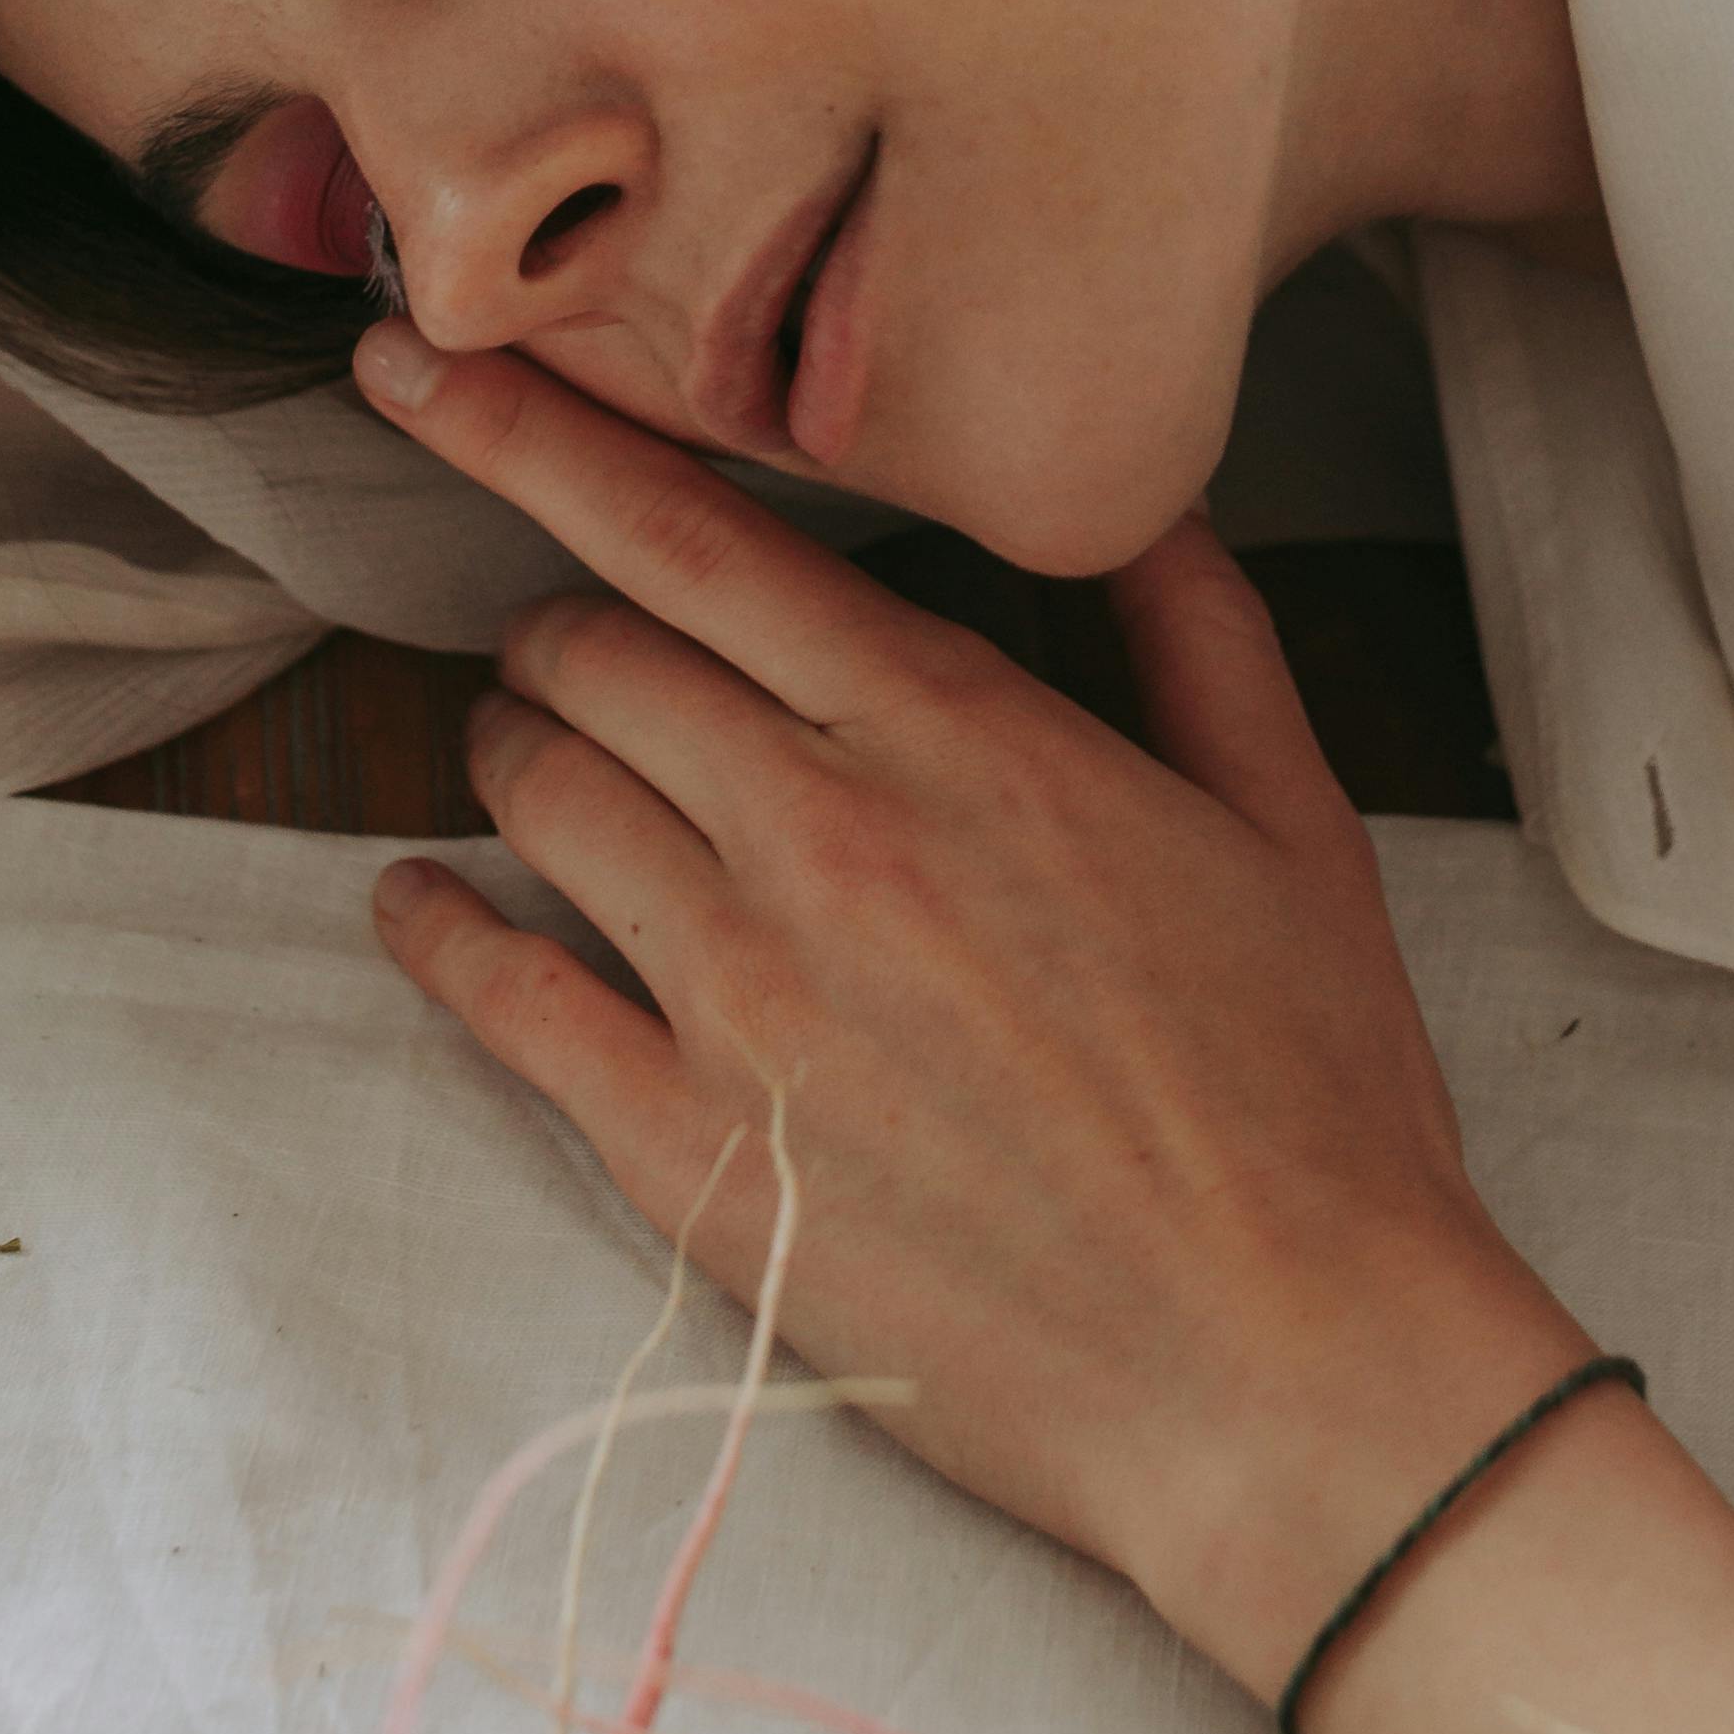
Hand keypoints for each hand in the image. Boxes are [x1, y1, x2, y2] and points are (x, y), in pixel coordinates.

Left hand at [352, 326, 1593, 1695]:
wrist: (1288, 1372)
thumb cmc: (1312, 1101)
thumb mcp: (1292, 819)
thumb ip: (1195, 629)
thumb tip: (1133, 493)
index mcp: (958, 730)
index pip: (685, 530)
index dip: (525, 429)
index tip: (421, 361)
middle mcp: (822, 833)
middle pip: (587, 651)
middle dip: (567, 627)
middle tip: (586, 652)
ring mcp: (738, 996)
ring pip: (531, 791)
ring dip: (515, 752)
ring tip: (542, 762)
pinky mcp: (686, 1152)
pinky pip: (493, 996)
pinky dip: (436, 927)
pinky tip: (423, 906)